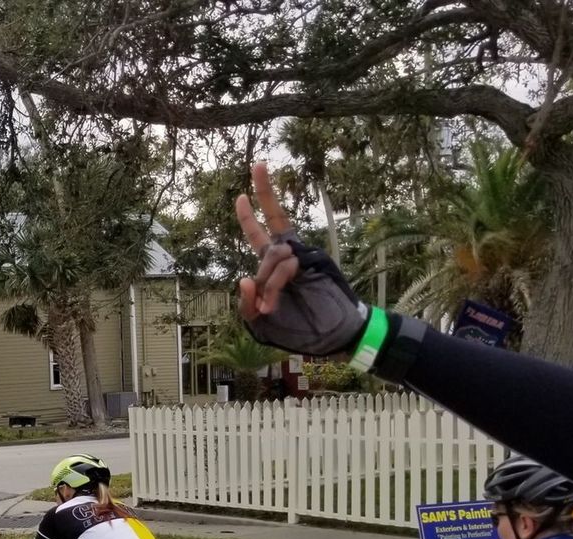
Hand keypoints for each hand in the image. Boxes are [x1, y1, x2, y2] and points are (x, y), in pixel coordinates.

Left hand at [234, 162, 369, 355]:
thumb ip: (247, 304)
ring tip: (270, 307)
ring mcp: (303, 257)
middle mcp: (287, 257)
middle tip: (259, 166)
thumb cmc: (297, 329)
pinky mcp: (315, 263)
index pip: (259, 235)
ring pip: (274, 253)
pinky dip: (273, 284)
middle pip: (274, 218)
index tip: (240, 195)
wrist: (331, 338)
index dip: (249, 216)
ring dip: (267, 282)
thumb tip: (243, 279)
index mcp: (271, 267)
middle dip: (265, 191)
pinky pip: (287, 264)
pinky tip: (270, 304)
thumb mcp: (260, 322)